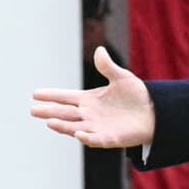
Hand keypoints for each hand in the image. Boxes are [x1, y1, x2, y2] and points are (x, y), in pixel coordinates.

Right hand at [30, 46, 154, 149]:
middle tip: (33, 110)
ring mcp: (98, 127)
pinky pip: (95, 139)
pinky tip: (79, 133)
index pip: (66, 97)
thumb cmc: (136, 96)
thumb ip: (108, 67)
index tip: (35, 94)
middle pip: (65, 113)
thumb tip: (99, 50)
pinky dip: (86, 137)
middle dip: (49, 112)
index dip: (51, 95)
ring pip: (75, 127)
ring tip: (49, 122)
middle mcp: (89, 114)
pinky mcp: (109, 138)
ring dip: (62, 126)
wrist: (155, 112)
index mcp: (89, 100)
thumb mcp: (122, 78)